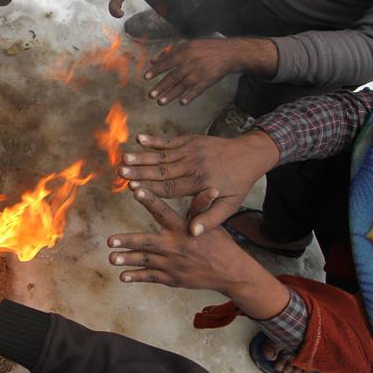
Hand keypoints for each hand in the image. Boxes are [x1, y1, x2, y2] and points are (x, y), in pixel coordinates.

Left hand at [107, 189, 289, 318]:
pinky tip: (122, 276)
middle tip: (110, 241)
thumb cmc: (219, 244)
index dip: (150, 201)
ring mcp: (173, 265)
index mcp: (184, 229)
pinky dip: (136, 276)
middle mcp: (176, 247)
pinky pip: (151, 277)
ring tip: (111, 258)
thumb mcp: (212, 223)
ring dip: (127, 259)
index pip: (164, 212)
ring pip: (145, 261)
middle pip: (148, 243)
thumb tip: (211, 188)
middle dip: (128, 242)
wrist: (230, 273)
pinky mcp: (172, 278)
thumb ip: (201, 206)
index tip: (135, 191)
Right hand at [119, 132, 279, 234]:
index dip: (150, 188)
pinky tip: (139, 138)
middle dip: (140, 171)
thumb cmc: (237, 184)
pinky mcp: (191, 140)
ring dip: (142, 156)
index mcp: (200, 184)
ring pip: (163, 156)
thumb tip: (193, 234)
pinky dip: (154, 140)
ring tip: (124, 158)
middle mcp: (193, 166)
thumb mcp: (229, 206)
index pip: (170, 188)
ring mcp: (191, 151)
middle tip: (121, 172)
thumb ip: (210, 219)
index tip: (132, 189)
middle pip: (162, 170)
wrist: (251, 155)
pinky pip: (169, 141)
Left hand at [145, 38, 276, 105]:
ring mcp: (199, 73)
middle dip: (160, 87)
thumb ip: (169, 53)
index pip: (166, 63)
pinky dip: (189, 97)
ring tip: (160, 102)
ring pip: (182, 86)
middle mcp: (190, 63)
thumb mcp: (187, 45)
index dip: (156, 71)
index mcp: (184, 52)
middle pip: (172, 77)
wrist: (229, 53)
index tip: (145, 78)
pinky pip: (197, 90)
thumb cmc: (205, 49)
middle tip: (150, 95)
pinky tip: (181, 103)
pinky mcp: (207, 81)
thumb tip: (153, 61)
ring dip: (171, 95)